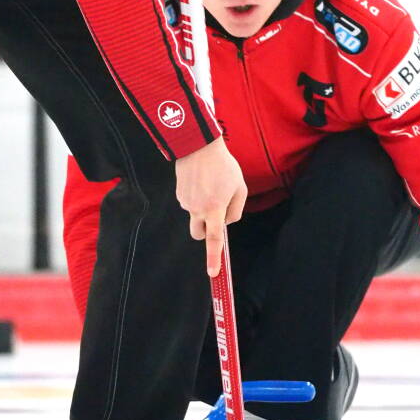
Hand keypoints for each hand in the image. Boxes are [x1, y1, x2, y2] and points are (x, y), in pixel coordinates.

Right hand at [175, 137, 246, 277]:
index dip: (214, 257)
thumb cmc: (223, 166)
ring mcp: (185, 202)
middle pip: (198, 234)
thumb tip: (226, 222)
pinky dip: (197, 199)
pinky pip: (190, 203)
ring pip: (195, 216)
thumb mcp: (240, 187)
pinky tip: (201, 182)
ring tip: (211, 187)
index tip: (213, 273)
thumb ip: (236, 209)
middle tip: (216, 216)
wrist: (198, 145)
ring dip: (203, 210)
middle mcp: (197, 209)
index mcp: (214, 209)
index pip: (214, 240)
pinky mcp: (179, 194)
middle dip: (206, 232)